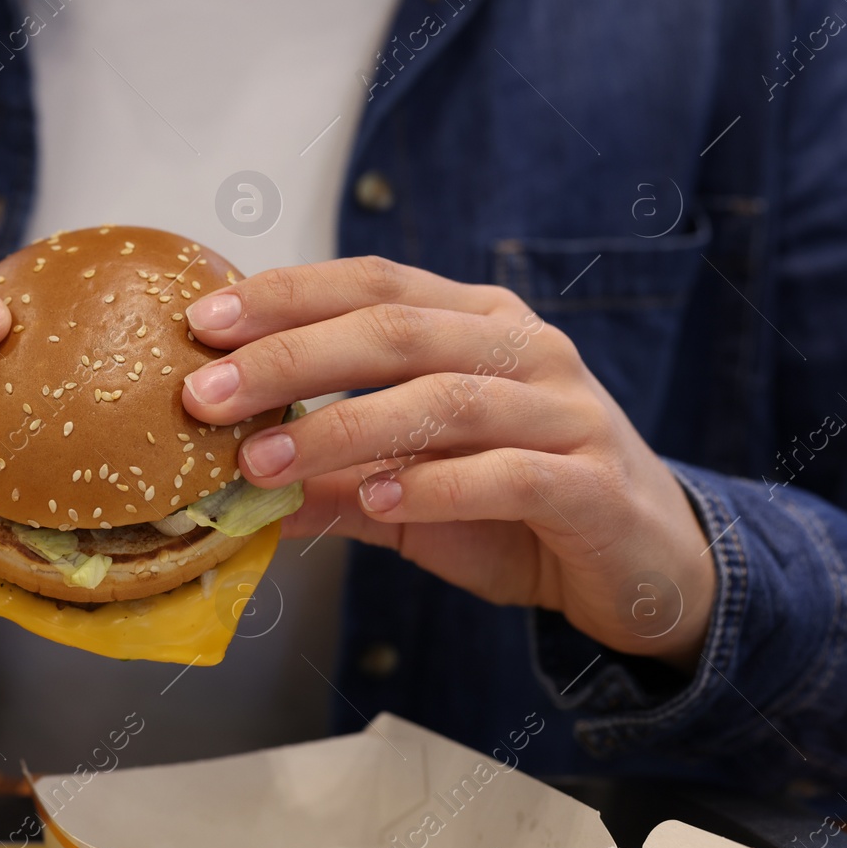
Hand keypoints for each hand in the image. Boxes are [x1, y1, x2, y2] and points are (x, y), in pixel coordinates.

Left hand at [179, 256, 715, 670]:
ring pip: (444, 399)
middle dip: (289, 358)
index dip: (285, 296)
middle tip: (205, 394)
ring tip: (262, 465)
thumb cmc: (514, 508)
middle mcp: (523, 348)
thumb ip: (328, 481)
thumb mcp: (405, 491)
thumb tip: (230, 491)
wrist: (645, 563)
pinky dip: (435, 486)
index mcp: (475, 322)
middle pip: (395, 330)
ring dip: (340, 430)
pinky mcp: (593, 482)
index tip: (201, 325)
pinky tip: (375, 501)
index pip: (371, 284)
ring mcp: (565, 411)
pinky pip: (507, 474)